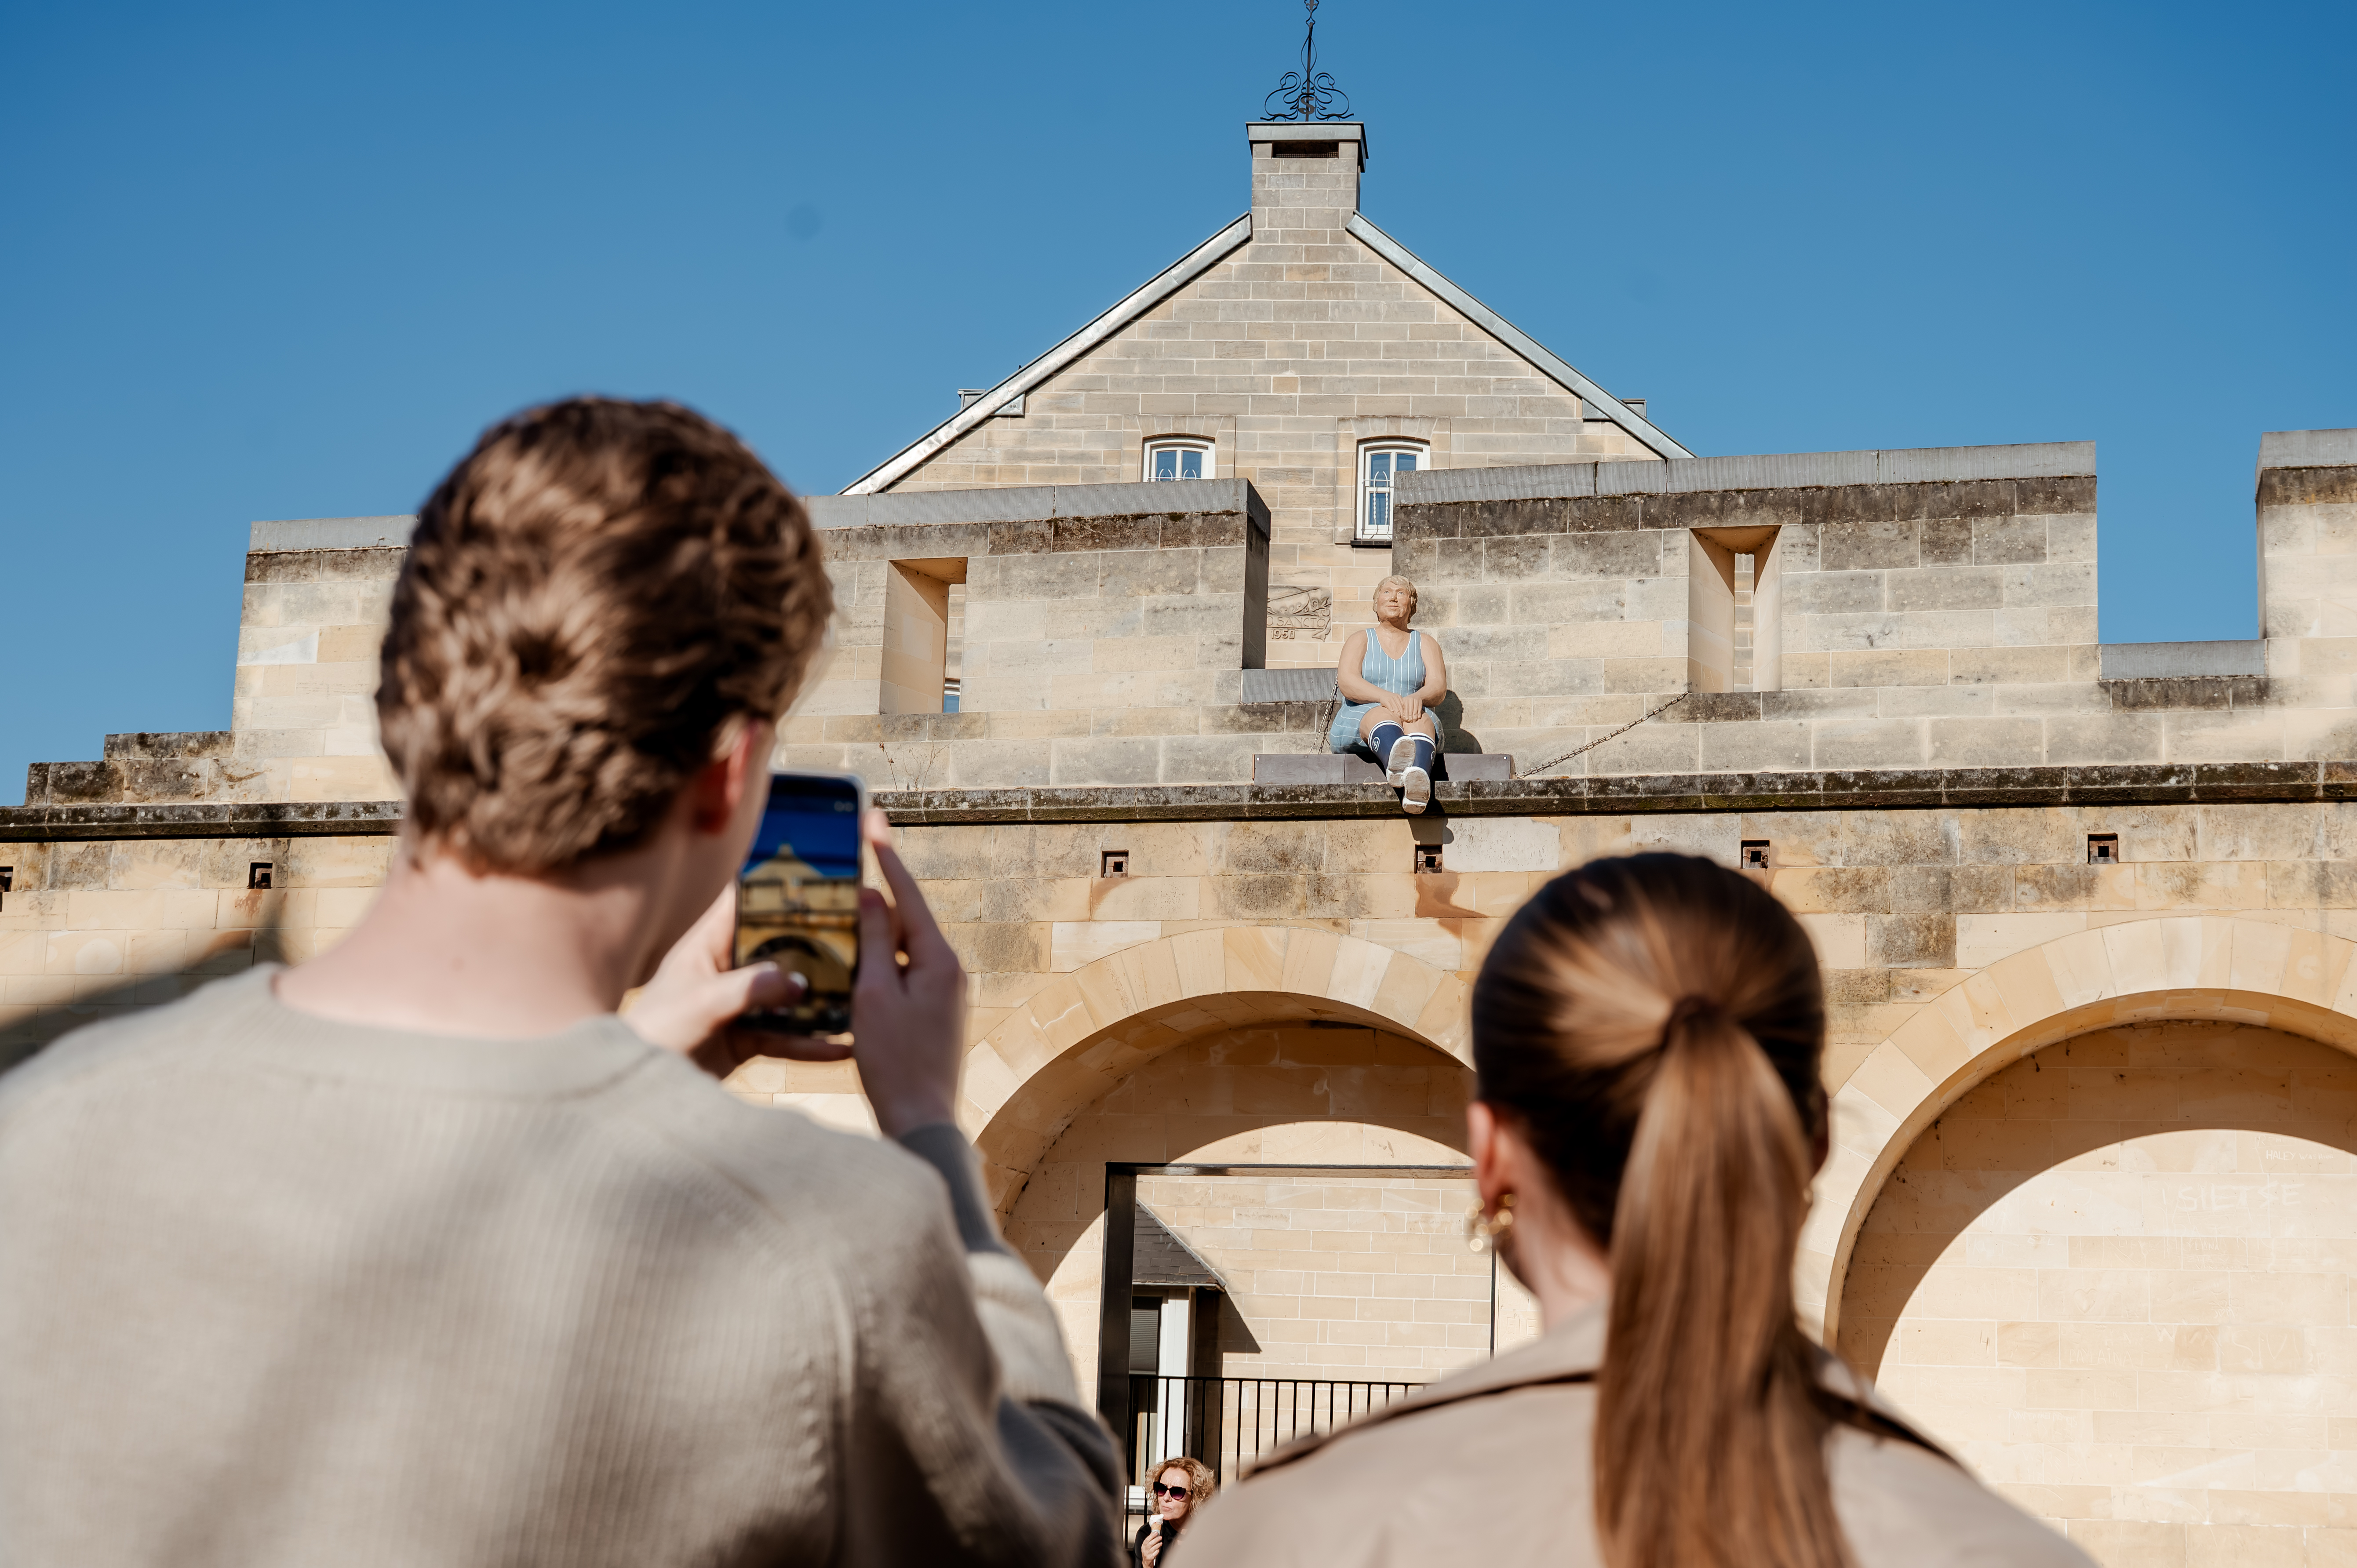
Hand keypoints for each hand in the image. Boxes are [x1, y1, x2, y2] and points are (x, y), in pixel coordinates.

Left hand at [626, 883, 850, 1076]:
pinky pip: (785, 1036)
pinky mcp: (743, 1039)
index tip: (815, 876)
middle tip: (857, 937)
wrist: (633, 1092)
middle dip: (813, 945)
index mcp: (705, 947)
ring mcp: (736, 1005)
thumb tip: (799, 983)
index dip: (774, 886)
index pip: (742, 902)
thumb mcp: (703, 1004)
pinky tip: (841, 1048)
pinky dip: (811, 1043)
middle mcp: (724, 970)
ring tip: (859, 995)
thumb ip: (751, 989)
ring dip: (819, 999)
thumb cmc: (653, 1035)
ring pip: (786, 995)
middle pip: (776, 948)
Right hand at [851, 811, 967, 1136]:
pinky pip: (902, 974)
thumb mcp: (874, 995)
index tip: (874, 820)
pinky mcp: (934, 1014)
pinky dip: (877, 964)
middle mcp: (949, 971)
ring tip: (841, 915)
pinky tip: (852, 966)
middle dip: (878, 894)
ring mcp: (945, 994)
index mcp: (938, 960)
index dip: (887, 856)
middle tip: (851, 861)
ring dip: (874, 934)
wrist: (922, 1122)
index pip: (909, 894)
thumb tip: (875, 896)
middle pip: (907, 920)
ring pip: (902, 949)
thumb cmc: (895, 1062)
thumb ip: (875, 942)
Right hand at [1142, 1527, 1162, 1565]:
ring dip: (1157, 1545)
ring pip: (1152, 1549)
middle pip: (1150, 1544)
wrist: (1146, 1561)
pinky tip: (1159, 1549)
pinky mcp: (1150, 1558)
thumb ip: (1149, 1540)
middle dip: (1155, 1539)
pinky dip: (1157, 1551)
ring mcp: (1147, 1554)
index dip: (1151, 1535)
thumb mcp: (1146, 1546)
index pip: (1147, 1539)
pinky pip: (1154, 1554)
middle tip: (1160, 1537)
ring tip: (1161, 1543)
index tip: (1156, 1532)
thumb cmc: (1147, 1552)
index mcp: (1143, 1546)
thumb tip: (1152, 1533)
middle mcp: (1144, 1550)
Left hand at [1398, 694, 1423, 721]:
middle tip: (1410, 720)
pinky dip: (1419, 713)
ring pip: (1415, 709)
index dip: (1406, 714)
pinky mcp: (1420, 702)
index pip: (1405, 708)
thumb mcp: (1405, 703)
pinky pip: (1419, 709)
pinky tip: (1418, 717)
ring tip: (1414, 720)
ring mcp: (1416, 700)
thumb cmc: (1409, 702)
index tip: (1405, 719)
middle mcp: (1410, 699)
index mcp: (1405, 700)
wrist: (1417, 696)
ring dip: (1415, 715)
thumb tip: (1401, 717)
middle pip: (1410, 709)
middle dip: (1410, 715)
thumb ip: (1403, 709)